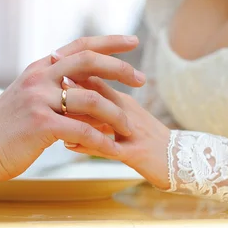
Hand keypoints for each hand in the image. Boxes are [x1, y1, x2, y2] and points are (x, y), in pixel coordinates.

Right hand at [0, 35, 144, 181]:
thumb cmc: (7, 129)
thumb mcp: (30, 99)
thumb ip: (56, 92)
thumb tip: (90, 95)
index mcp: (39, 69)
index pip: (79, 46)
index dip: (108, 42)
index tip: (133, 42)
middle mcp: (40, 78)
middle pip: (89, 62)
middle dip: (120, 69)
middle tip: (142, 80)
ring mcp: (40, 100)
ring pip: (92, 100)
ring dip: (116, 114)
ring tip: (130, 127)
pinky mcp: (41, 125)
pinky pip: (82, 131)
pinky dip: (101, 141)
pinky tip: (112, 149)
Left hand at [51, 56, 170, 188]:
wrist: (181, 163)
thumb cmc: (146, 142)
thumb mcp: (122, 121)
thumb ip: (99, 109)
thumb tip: (71, 97)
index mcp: (122, 101)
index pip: (95, 79)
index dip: (71, 72)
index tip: (48, 64)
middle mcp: (127, 111)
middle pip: (97, 93)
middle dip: (71, 87)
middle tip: (46, 81)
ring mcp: (132, 131)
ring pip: (103, 118)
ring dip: (78, 114)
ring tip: (54, 112)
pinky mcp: (137, 153)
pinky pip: (110, 148)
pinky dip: (88, 146)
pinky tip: (69, 145)